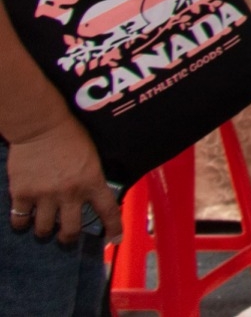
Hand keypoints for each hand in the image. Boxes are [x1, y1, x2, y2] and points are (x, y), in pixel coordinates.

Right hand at [6, 116, 120, 244]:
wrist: (41, 126)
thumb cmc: (70, 136)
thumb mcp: (91, 157)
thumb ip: (91, 178)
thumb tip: (91, 197)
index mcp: (92, 181)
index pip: (108, 210)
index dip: (113, 228)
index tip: (115, 240)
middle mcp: (70, 192)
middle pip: (71, 230)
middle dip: (68, 237)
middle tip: (66, 236)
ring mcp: (45, 195)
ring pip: (44, 230)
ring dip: (45, 230)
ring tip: (44, 225)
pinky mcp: (22, 194)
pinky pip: (20, 220)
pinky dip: (21, 222)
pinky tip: (24, 217)